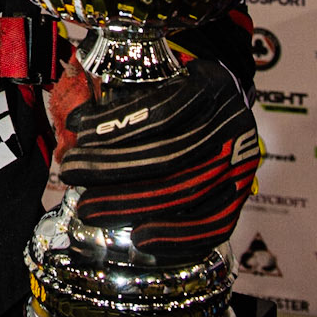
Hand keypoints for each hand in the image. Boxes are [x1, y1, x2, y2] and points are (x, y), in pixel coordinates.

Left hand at [56, 61, 259, 261]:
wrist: (224, 102)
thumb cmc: (179, 89)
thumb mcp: (156, 75)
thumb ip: (120, 93)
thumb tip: (73, 124)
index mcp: (211, 85)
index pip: (163, 112)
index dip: (119, 127)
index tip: (79, 136)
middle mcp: (233, 123)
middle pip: (172, 156)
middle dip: (115, 172)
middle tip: (73, 177)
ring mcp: (243, 161)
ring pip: (190, 192)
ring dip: (135, 206)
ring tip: (92, 211)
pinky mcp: (243, 192)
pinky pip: (216, 223)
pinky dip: (178, 237)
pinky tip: (142, 241)